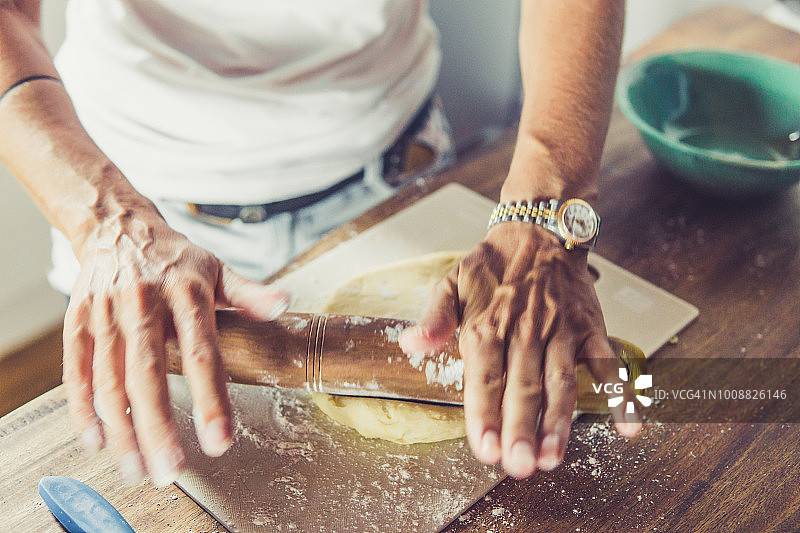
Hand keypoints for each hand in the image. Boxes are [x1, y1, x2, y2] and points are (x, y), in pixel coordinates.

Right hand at [62, 206, 289, 485]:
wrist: (119, 226)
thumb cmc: (176, 258)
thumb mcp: (217, 269)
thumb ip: (249, 294)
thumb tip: (284, 305)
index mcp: (186, 291)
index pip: (201, 353)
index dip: (210, 399)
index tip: (219, 440)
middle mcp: (143, 301)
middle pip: (149, 373)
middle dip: (158, 426)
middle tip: (171, 469)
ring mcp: (106, 310)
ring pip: (110, 377)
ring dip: (122, 427)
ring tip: (138, 465)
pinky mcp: (78, 318)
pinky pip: (76, 367)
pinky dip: (82, 407)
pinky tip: (98, 439)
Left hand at [400, 222, 640, 477]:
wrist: (539, 230)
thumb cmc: (492, 265)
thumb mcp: (451, 283)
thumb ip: (433, 318)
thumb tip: (410, 344)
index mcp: (488, 325)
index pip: (484, 377)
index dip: (484, 415)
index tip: (484, 449)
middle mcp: (525, 330)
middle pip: (523, 387)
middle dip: (521, 429)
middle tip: (519, 466)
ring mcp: (561, 331)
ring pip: (562, 382)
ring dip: (559, 422)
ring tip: (553, 457)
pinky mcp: (590, 328)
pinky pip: (609, 363)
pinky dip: (621, 394)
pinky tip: (628, 427)